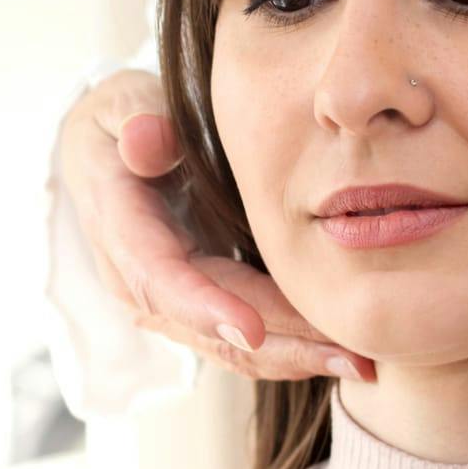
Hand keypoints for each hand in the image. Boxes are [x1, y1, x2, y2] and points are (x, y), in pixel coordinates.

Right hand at [57, 67, 375, 382]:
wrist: (107, 151)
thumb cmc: (125, 119)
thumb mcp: (121, 105)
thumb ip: (136, 119)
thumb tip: (147, 140)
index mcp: (123, 229)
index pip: (159, 279)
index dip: (203, 306)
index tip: (250, 330)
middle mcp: (142, 281)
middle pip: (210, 327)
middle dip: (281, 344)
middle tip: (347, 355)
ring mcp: (171, 302)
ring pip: (232, 346)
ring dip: (298, 357)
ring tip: (360, 364)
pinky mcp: (201, 306)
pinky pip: (246, 340)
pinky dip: (294, 349)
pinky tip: (343, 354)